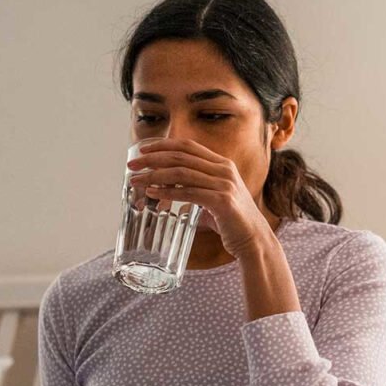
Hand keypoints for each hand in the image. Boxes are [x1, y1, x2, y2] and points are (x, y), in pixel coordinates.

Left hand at [126, 138, 272, 258]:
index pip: (187, 146)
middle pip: (180, 156)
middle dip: (152, 159)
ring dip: (154, 175)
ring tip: (136, 181)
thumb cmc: (232, 222)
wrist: (254, 240)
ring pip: (181, 173)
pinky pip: (189, 193)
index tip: (142, 150)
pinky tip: (153, 193)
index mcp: (222, 164)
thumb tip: (167, 194)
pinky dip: (168, 192)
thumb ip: (194, 192)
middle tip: (131, 165)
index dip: (163, 145)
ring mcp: (224, 184)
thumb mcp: (213, 199)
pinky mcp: (222, 201)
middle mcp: (224, 169)